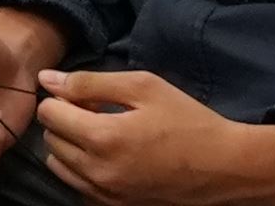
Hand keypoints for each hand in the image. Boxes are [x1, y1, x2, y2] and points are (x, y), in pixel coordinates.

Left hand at [34, 68, 274, 204]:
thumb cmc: (189, 121)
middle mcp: (99, 173)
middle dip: (66, 122)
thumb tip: (46, 79)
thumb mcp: (143, 87)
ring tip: (104, 137)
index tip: (88, 98)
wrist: (228, 167)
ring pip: (60, 167)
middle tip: (98, 114)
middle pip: (50, 140)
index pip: (48, 113)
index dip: (63, 99)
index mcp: (103, 138)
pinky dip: (84, 171)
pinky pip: (80, 187)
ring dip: (70, 147)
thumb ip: (89, 82)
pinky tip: (111, 159)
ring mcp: (107, 196)